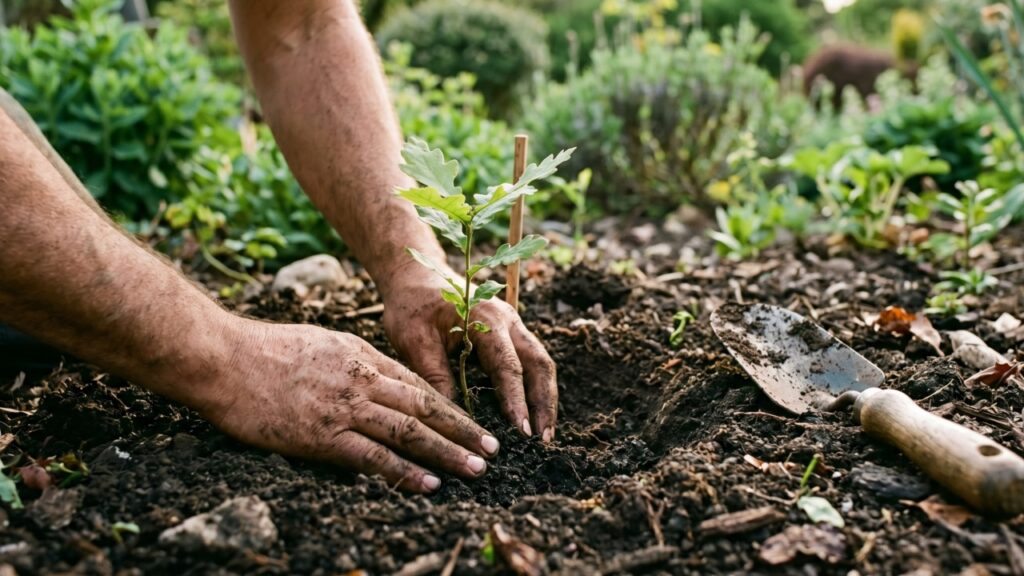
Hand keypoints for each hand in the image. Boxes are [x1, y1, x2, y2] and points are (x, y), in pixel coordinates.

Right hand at [189, 319, 499, 492]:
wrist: (225, 358)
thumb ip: (352, 361)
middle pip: (424, 406)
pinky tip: (429, 484)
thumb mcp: (321, 343)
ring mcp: (344, 407)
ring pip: (409, 431)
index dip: (448, 404)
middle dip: (462, 429)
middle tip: (491, 448)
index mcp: (361, 354)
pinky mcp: (323, 435)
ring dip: (447, 452)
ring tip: (475, 468)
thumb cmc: (265, 350)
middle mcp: (361, 378)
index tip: (471, 421)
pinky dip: (405, 471)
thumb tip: (376, 382)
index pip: (416, 382)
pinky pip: (374, 456)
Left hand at [380, 266, 557, 441]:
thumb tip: (455, 419)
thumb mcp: (414, 341)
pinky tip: (531, 415)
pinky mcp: (509, 335)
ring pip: (540, 363)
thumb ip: (435, 376)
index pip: (508, 365)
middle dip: (545, 402)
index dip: (516, 399)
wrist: (414, 278)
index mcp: (485, 318)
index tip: (522, 430)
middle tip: (544, 439)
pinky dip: (535, 389)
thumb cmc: (411, 307)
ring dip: (545, 398)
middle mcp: (508, 321)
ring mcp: (513, 327)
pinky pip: (530, 362)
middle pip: (539, 363)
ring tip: (543, 434)